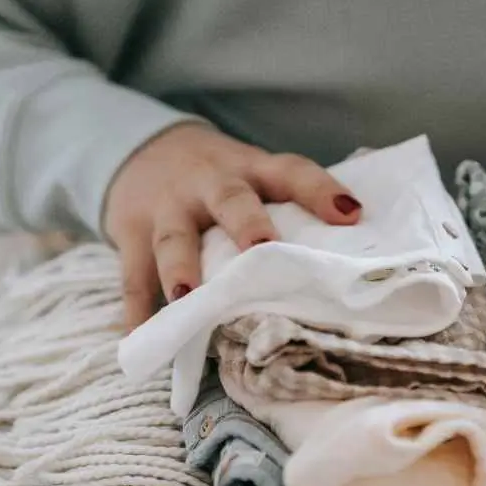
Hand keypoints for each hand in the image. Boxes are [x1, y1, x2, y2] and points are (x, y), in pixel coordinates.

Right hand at [103, 123, 362, 329]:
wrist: (141, 148)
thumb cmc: (221, 178)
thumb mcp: (253, 174)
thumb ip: (290, 206)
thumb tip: (355, 253)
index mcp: (252, 169)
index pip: (292, 172)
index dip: (320, 190)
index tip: (351, 214)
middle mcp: (210, 183)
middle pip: (230, 200)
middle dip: (247, 224)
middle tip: (263, 248)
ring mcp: (168, 207)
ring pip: (174, 236)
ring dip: (180, 267)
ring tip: (187, 296)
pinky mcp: (130, 232)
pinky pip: (132, 273)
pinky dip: (137, 308)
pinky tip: (141, 337)